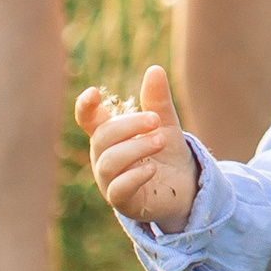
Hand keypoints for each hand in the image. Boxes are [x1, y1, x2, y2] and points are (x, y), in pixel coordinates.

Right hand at [76, 62, 199, 232]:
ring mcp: (110, 180)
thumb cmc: (167, 153)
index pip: (88, 120)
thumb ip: (157, 101)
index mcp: (110, 135)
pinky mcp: (123, 201)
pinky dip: (134, 177)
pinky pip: (118, 189)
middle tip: (155, 120)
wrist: (185, 186)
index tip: (94, 93)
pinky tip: (151, 168)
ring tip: (161, 140)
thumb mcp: (165, 123)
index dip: (86, 107)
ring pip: (108, 161)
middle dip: (129, 125)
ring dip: (135, 148)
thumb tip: (155, 69)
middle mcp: (104, 157)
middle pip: (103, 136)